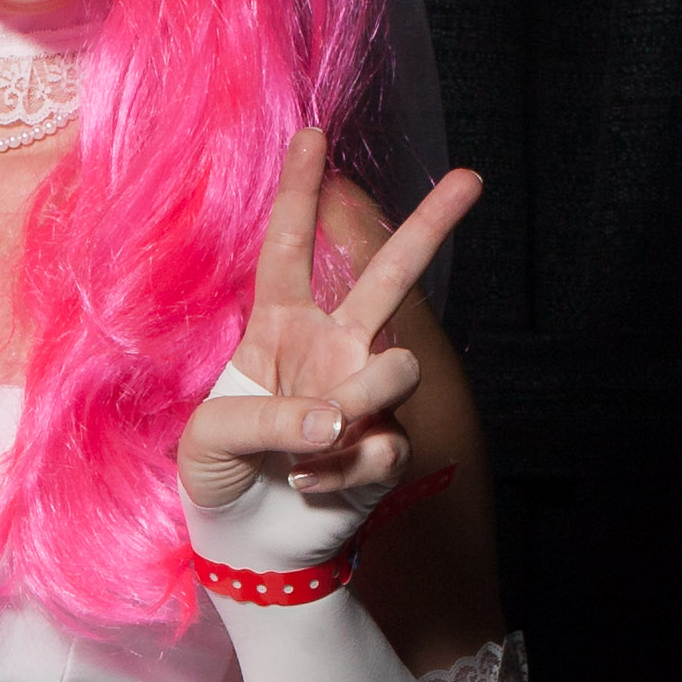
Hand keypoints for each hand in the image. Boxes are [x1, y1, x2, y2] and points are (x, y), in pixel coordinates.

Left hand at [176, 131, 482, 534]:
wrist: (247, 545)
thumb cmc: (218, 475)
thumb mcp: (211, 438)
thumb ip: (265, 417)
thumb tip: (338, 417)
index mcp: (279, 329)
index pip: (289, 250)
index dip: (299, 194)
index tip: (313, 136)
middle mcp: (332, 350)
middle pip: (387, 277)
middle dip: (429, 226)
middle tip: (471, 180)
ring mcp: (364, 397)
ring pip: (397, 368)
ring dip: (359, 400)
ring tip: (315, 441)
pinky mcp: (383, 449)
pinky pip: (383, 444)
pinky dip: (341, 469)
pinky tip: (307, 486)